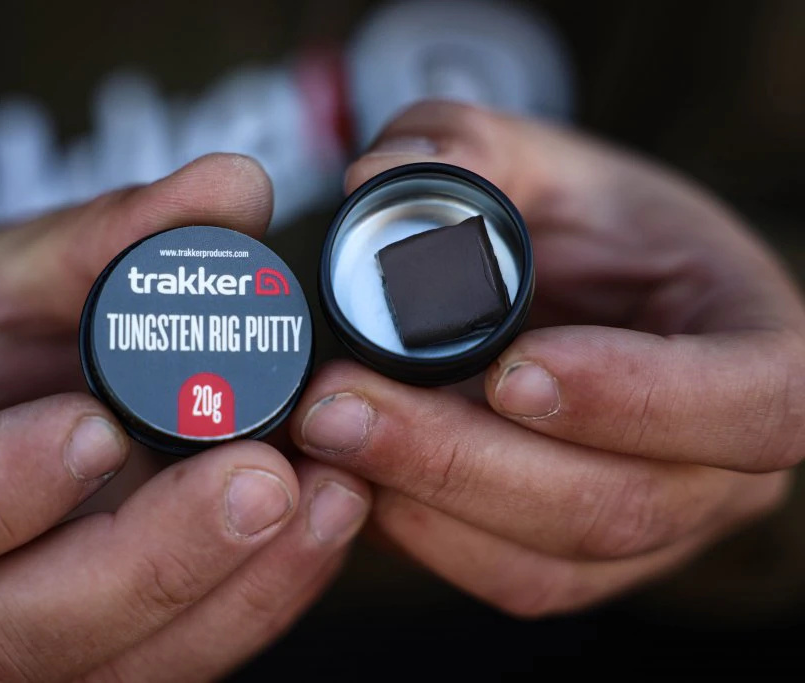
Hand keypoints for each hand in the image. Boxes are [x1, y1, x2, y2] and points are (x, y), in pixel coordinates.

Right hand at [0, 154, 370, 680]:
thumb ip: (100, 241)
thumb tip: (232, 184)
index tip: (94, 424)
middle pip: (25, 629)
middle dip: (160, 557)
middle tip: (265, 476)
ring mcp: (8, 653)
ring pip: (118, 665)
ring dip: (238, 592)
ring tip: (328, 497)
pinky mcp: (88, 657)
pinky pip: (173, 660)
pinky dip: (257, 599)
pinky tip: (321, 528)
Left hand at [290, 102, 804, 616]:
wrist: (580, 302)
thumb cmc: (584, 228)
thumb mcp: (540, 161)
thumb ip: (467, 151)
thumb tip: (375, 177)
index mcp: (757, 347)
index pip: (757, 402)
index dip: (637, 398)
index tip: (510, 369)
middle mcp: (718, 465)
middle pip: (618, 504)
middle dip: (464, 459)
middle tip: (341, 403)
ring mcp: (652, 530)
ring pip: (548, 562)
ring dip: (424, 500)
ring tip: (326, 429)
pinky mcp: (575, 560)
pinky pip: (501, 578)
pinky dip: (418, 534)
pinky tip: (355, 472)